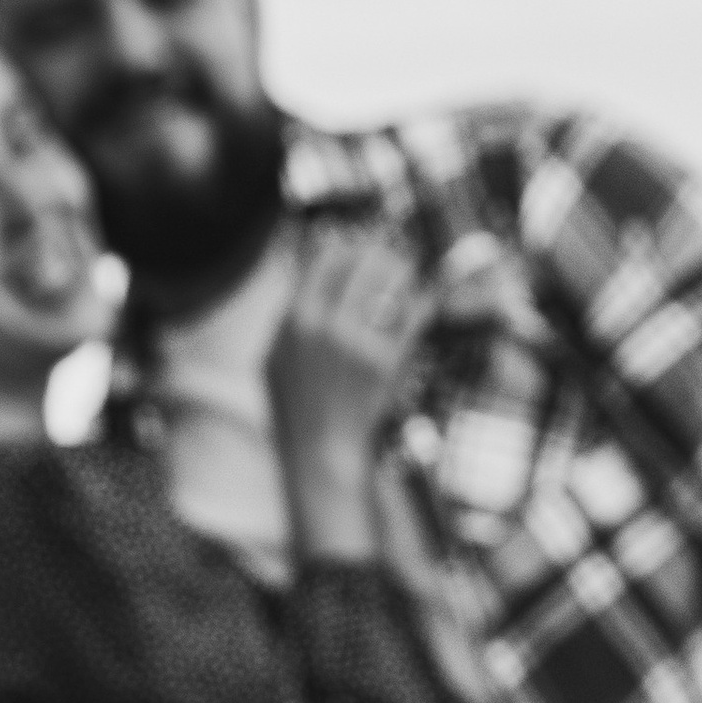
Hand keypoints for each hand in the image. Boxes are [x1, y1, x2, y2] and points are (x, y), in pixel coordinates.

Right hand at [267, 228, 429, 462]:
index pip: (329, 256)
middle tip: (395, 261)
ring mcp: (355, 342)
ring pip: (391, 282)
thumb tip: (302, 276)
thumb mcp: (275, 359)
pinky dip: (422, 305)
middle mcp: (324, 324)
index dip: (352, 249)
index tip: (363, 252)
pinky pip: (411, 316)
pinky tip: (426, 304)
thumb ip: (287, 318)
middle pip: (363, 260)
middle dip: (383, 256)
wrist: (319, 453)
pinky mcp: (383, 362)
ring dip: (405, 275)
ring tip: (410, 278)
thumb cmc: (297, 411)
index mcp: (296, 319)